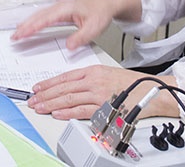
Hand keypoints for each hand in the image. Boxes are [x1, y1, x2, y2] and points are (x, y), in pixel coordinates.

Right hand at [12, 0, 141, 50]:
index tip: (21, 34)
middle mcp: (61, 6)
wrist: (108, 4)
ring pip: (39, 15)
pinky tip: (31, 26)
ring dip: (28, 23)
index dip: (31, 27)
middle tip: (14, 37)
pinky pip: (44, 16)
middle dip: (25, 26)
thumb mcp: (93, 28)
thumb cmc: (101, 12)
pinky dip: (35, 21)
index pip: (44, 19)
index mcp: (66, 9)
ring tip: (18, 33)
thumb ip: (80, 37)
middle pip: (38, 16)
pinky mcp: (62, 11)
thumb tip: (68, 46)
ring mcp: (60, 8)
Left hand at [26, 65, 178, 120]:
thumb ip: (90, 79)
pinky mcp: (104, 107)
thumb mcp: (108, 73)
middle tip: (33, 99)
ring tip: (39, 106)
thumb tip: (72, 87)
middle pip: (63, 88)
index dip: (49, 83)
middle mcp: (94, 81)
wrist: (151, 90)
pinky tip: (57, 113)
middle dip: (45, 94)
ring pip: (68, 98)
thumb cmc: (133, 83)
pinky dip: (67, 112)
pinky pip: (81, 110)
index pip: (65, 76)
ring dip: (51, 103)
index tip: (38, 87)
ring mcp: (98, 94)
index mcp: (94, 70)